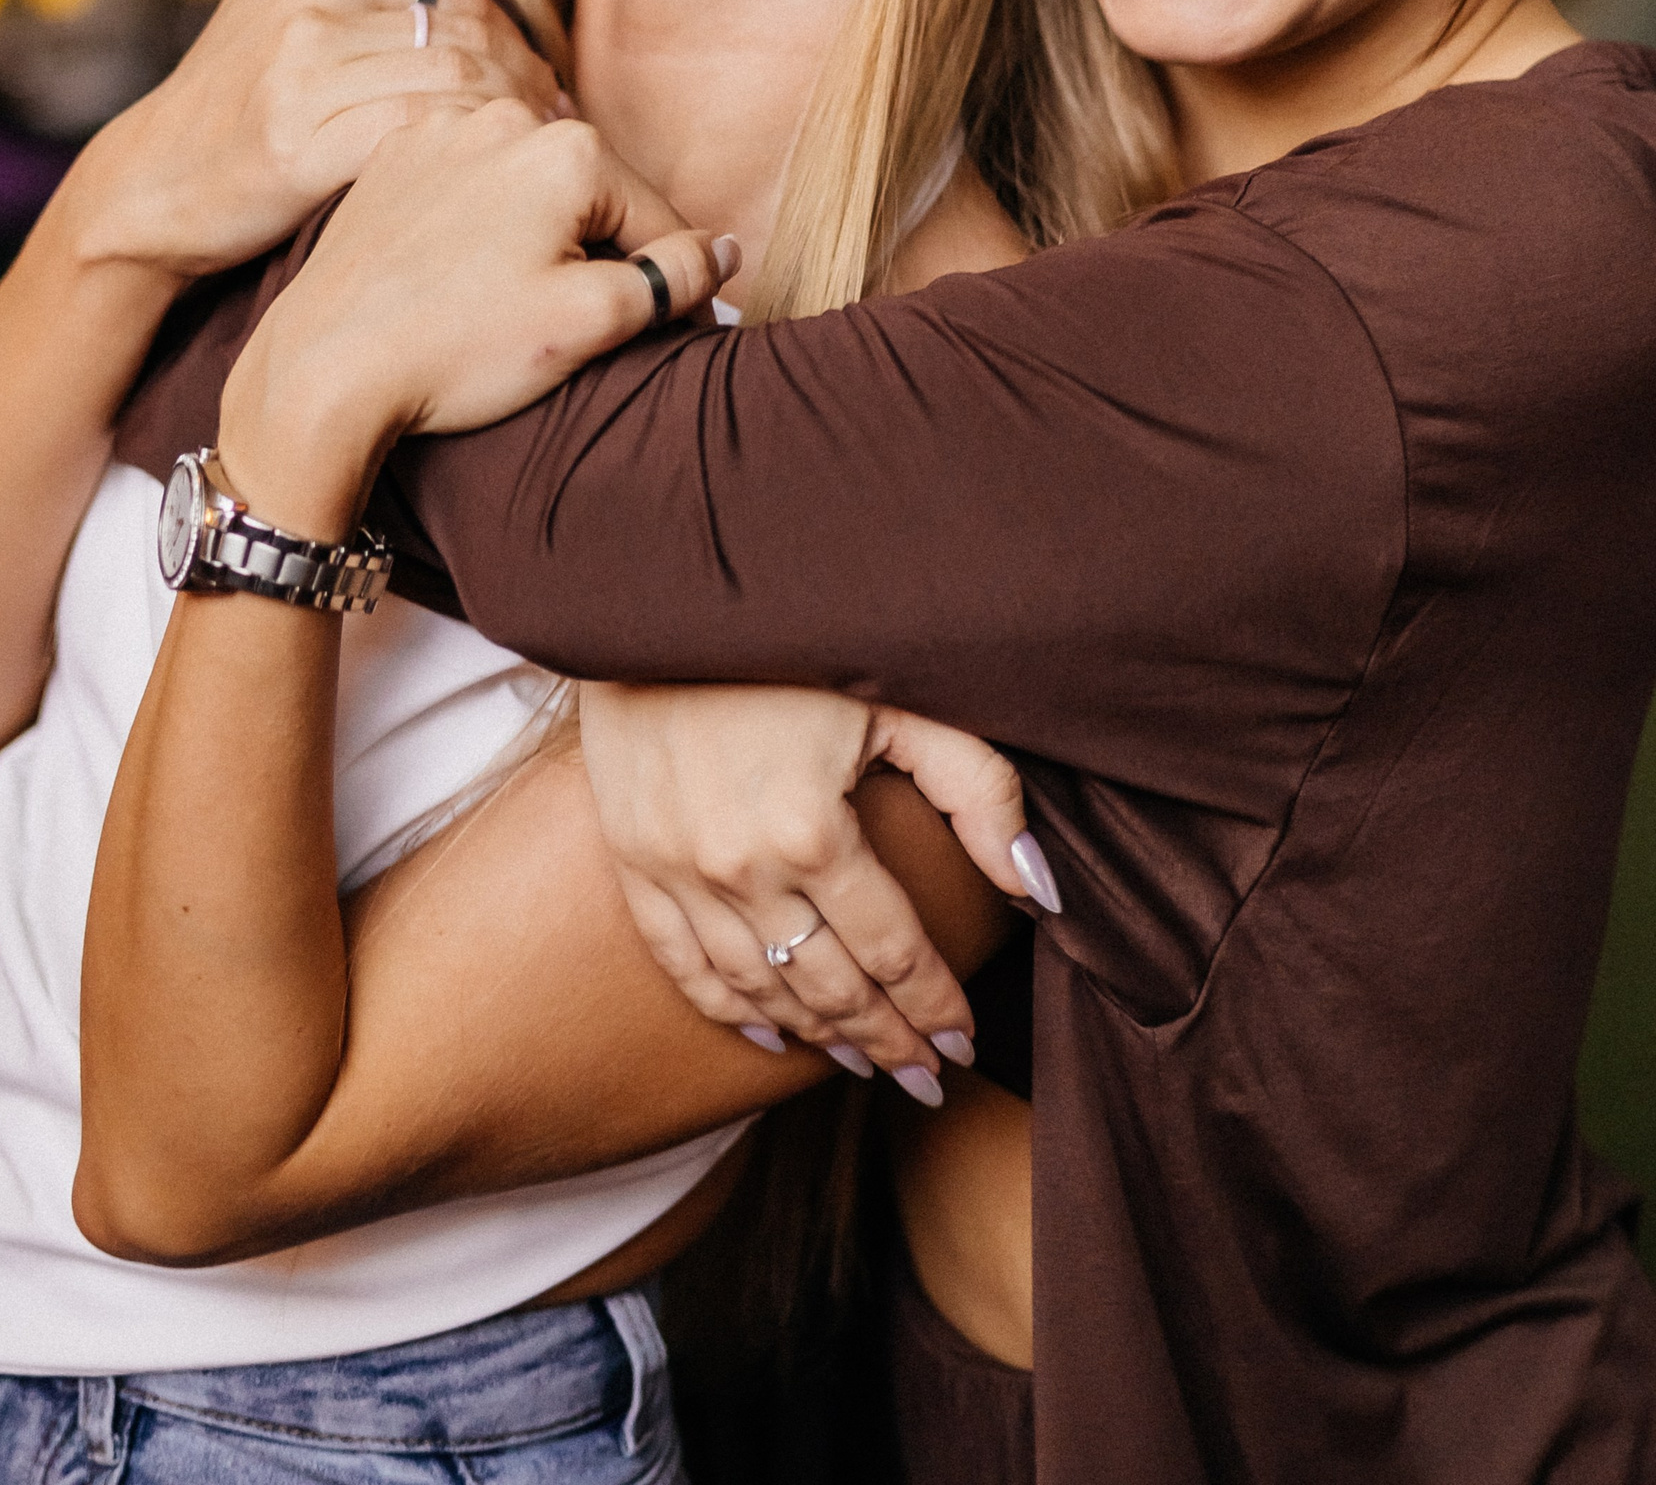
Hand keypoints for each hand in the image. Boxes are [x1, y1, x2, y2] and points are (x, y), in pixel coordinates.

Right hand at [64, 0, 567, 280]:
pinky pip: (416, 131)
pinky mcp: (303, 147)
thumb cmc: (222, 99)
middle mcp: (313, 11)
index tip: (542, 82)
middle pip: (464, 31)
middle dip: (525, 76)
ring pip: (453, 78)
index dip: (512, 37)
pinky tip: (487, 173)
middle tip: (558, 119)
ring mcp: (305, 77)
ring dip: (510, 114)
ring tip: (535, 148)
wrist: (149, 186)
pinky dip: (465, 146)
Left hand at [216, 103, 735, 541]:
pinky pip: (466, 183)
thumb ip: (675, 277)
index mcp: (568, 148)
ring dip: (537, 233)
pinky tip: (457, 278)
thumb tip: (723, 248)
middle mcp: (504, 116)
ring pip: (527, 183)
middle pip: (593, 190)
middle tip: (566, 323)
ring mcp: (440, 131)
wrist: (322, 368)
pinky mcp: (390, 157)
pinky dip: (478, 222)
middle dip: (597, 250)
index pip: (658, 216)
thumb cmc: (458, 349)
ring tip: (506, 304)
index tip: (652, 329)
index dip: (666, 280)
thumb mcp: (590, 322)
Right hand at [578, 680, 1057, 1093]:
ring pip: (759, 988)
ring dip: (819, 1035)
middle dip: (889, 1038)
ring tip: (867, 1062)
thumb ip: (978, 792)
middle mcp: (739, 867)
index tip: (964, 1041)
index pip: (892, 952)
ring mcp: (675, 870)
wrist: (664, 594)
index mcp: (811, 830)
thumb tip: (1039, 887)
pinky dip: (729, 1006)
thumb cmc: (794, 639)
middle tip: (927, 1076)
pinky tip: (770, 1031)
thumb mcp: (901, 698)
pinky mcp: (631, 858)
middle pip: (830, 986)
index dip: (935, 1005)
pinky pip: (681, 963)